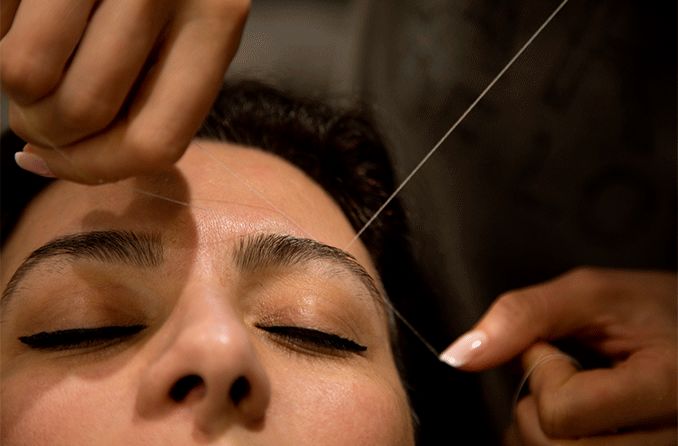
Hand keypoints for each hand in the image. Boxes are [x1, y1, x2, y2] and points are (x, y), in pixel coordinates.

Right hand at [1, 0, 248, 182]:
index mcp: (217, 23)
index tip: (57, 162)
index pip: (155, 142)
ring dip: (16, 89)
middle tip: (36, 115)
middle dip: (44, 132)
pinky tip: (26, 14)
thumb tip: (47, 161)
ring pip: (24, 75)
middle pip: (83, 113)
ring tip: (32, 64)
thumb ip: (150, 98)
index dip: (96, 171)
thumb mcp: (188, 33)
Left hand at [440, 268, 676, 444]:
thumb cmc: (654, 311)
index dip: (541, 371)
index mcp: (669, 390)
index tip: (554, 345)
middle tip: (556, 375)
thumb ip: (524, 316)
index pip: (562, 412)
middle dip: (534, 409)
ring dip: (539, 433)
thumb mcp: (594, 294)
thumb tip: (457, 357)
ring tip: (565, 399)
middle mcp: (673, 441)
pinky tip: (570, 426)